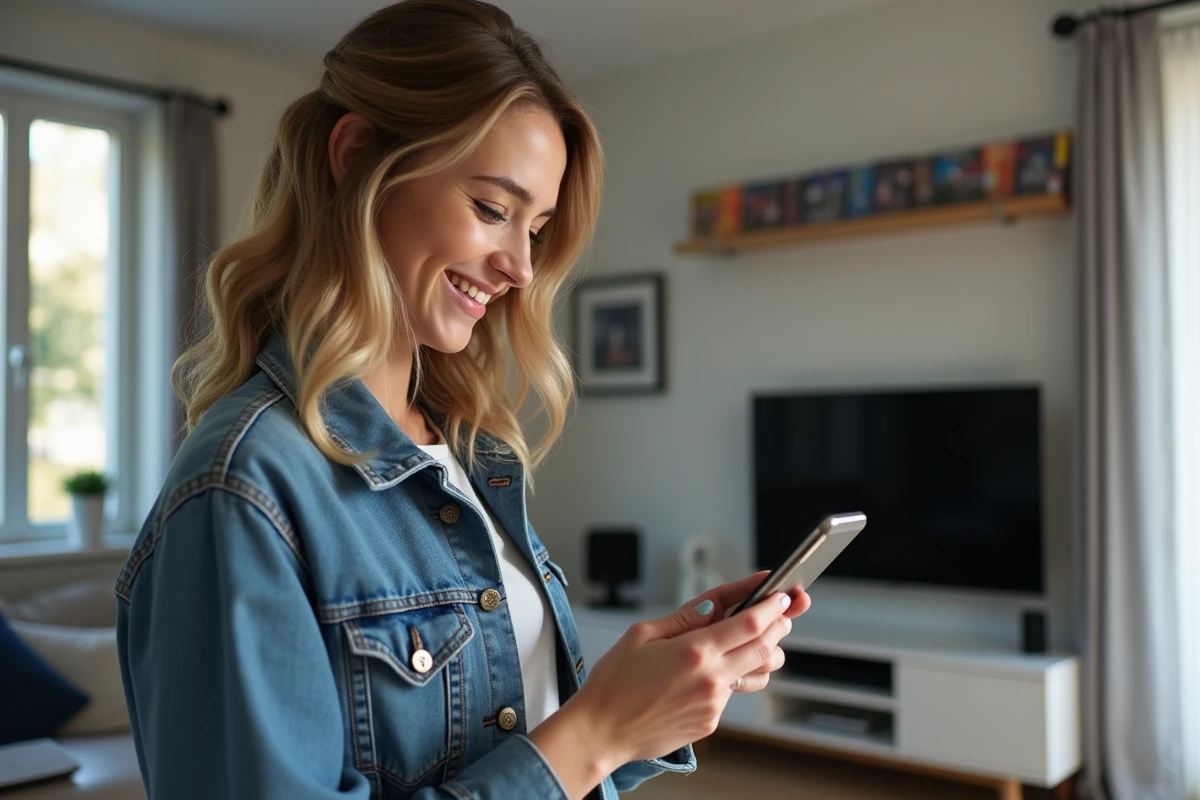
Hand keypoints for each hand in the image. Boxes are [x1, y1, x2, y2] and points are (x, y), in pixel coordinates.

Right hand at [564, 571, 806, 767]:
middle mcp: (711, 679)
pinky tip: (717, 670)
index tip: (780, 595)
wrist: (602, 730)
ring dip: (766, 654)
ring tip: (758, 640)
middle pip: (765, 647)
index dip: (771, 605)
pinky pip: (734, 694)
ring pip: (758, 674)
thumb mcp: (642, 634)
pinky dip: (734, 677)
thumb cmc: (614, 683)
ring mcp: (714, 704)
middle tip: (781, 613)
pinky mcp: (710, 722)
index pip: (750, 622)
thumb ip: (684, 617)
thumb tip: (714, 606)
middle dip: (778, 625)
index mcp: (695, 651)